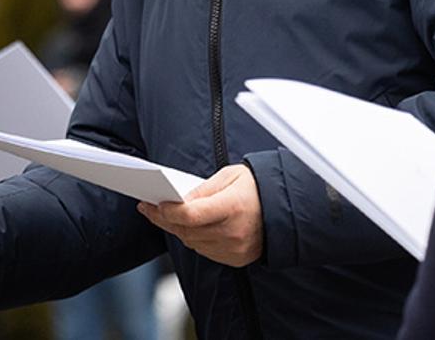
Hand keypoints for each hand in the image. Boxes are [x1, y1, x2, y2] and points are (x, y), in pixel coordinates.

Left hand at [137, 164, 263, 266]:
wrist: (286, 209)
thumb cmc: (257, 187)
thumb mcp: (229, 176)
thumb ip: (202, 189)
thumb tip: (177, 200)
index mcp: (231, 207)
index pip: (189, 214)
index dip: (167, 211)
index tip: (153, 204)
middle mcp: (233, 232)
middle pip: (186, 230)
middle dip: (164, 219)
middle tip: (149, 208)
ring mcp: (235, 249)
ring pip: (192, 242)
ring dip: (177, 229)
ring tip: (164, 215)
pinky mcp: (236, 259)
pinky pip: (205, 251)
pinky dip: (193, 238)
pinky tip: (186, 226)